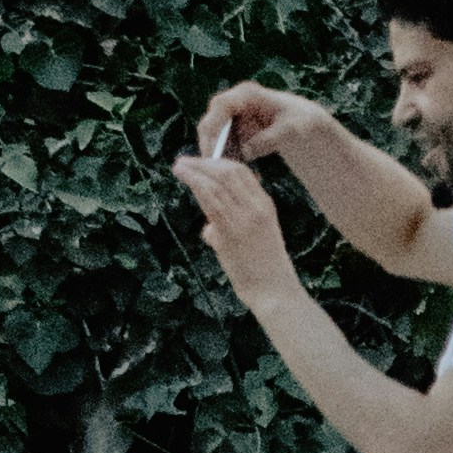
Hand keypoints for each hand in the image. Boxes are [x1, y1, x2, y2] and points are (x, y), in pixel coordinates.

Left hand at [182, 142, 295, 302]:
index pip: (242, 172)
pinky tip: (185, 179)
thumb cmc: (264, 267)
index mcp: (266, 205)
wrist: (274, 291)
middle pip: (228, 172)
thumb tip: (210, 224)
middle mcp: (256, 207)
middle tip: (184, 162)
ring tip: (178, 167)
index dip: (218, 162)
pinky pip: (211, 202)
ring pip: (216, 184)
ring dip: (194, 172)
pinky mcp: (231, 233)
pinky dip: (196, 185)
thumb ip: (237, 221)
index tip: (202, 162)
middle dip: (204, 163)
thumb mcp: (259, 234)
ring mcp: (244, 219)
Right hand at [190, 81, 343, 202]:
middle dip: (209, 146)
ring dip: (218, 157)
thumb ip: (270, 139)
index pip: (221, 106)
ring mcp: (231, 117)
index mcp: (247, 94)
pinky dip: (227, 160)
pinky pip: (222, 147)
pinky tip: (240, 175)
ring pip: (213, 137)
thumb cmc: (300, 122)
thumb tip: (245, 152)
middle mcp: (234, 102)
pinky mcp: (232, 131)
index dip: (213, 127)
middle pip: (210, 122)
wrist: (303, 124)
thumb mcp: (291, 130)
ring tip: (232, 176)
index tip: (213, 151)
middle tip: (215, 171)